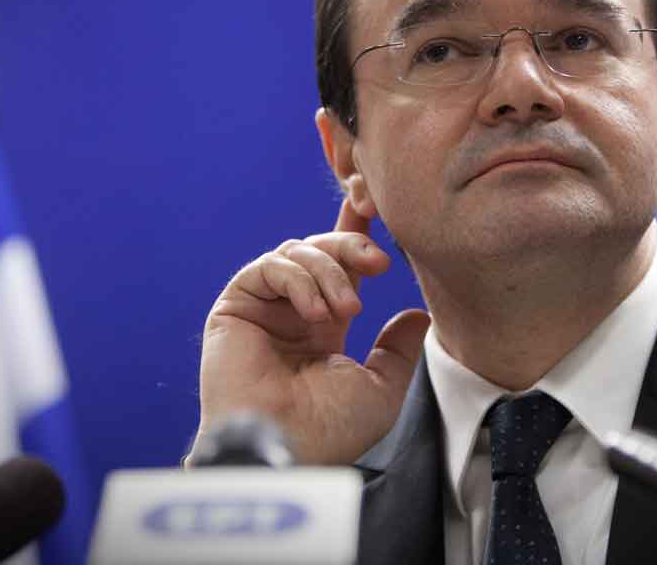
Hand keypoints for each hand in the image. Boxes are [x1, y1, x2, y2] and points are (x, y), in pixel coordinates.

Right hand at [192, 199, 430, 464]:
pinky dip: (299, 279)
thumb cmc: (331, 430)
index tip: (375, 206)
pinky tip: (316, 312)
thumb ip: (399, 350)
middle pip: (321, 248)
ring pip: (298, 251)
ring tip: (347, 310)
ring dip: (331, 272)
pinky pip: (269, 266)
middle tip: (379, 262)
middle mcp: (293, 311)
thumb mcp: (382, 388)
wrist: (288, 449)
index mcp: (324, 326)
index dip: (356, 234)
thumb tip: (420, 315)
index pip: (340, 267)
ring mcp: (264, 307)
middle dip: (352, 244)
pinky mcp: (236, 306)